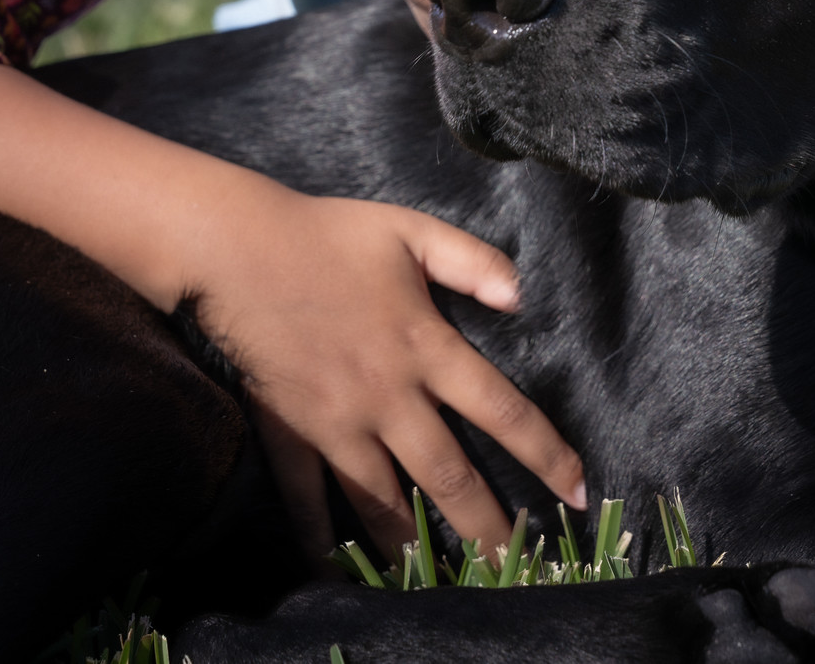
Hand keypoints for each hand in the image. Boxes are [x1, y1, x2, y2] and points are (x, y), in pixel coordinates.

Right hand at [193, 191, 586, 561]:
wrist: (236, 248)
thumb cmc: (329, 235)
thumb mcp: (412, 232)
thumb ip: (473, 262)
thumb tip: (522, 298)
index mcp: (427, 348)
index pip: (503, 412)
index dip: (547, 455)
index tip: (577, 493)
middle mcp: (390, 397)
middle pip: (451, 477)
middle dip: (490, 528)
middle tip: (517, 567)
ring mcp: (337, 421)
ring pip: (384, 501)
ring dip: (413, 546)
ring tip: (437, 581)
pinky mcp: (290, 431)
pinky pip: (308, 496)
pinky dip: (320, 536)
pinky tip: (334, 567)